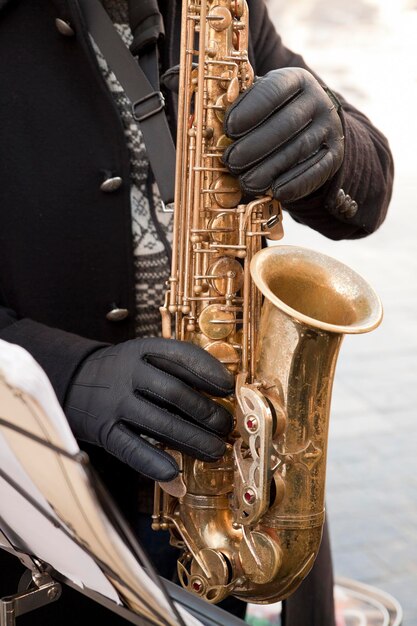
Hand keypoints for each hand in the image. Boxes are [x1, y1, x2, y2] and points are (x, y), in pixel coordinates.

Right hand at [64, 338, 233, 480]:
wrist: (72, 381)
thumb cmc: (122, 372)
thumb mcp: (144, 358)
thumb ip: (175, 370)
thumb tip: (222, 392)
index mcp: (142, 351)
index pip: (181, 356)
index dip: (208, 372)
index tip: (229, 388)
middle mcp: (128, 373)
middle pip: (175, 393)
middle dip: (206, 412)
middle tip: (226, 427)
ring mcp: (115, 402)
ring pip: (159, 423)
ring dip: (192, 440)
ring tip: (215, 450)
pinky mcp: (104, 430)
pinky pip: (132, 448)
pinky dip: (154, 462)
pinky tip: (176, 473)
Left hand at [222, 67, 343, 202]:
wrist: (313, 127)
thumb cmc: (273, 115)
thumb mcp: (260, 102)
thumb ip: (241, 107)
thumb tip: (212, 127)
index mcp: (296, 79)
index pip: (273, 90)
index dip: (250, 110)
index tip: (229, 129)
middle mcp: (318, 100)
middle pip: (285, 124)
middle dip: (255, 146)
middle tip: (230, 161)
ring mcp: (330, 128)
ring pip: (298, 150)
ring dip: (270, 169)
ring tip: (246, 182)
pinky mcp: (335, 154)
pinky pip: (316, 170)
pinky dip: (295, 184)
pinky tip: (276, 192)